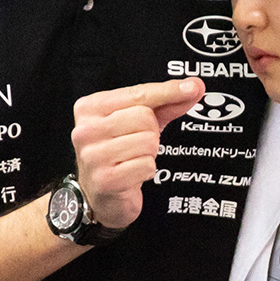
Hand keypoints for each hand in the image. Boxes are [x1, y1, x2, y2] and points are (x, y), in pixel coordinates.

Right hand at [70, 78, 202, 228]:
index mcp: (90, 108)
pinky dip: (147, 170)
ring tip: (133, 158)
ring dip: (149, 153)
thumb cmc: (119, 152)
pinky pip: (146, 165)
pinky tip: (132, 173)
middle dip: (151, 132)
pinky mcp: (105, 180)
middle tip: (137, 144)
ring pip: (148, 142)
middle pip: (144, 117)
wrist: (99, 193)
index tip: (191, 87)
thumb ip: (166, 103)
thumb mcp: (139, 122)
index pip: (137, 94)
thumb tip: (194, 86)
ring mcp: (93, 156)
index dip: (167, 92)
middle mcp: (85, 130)